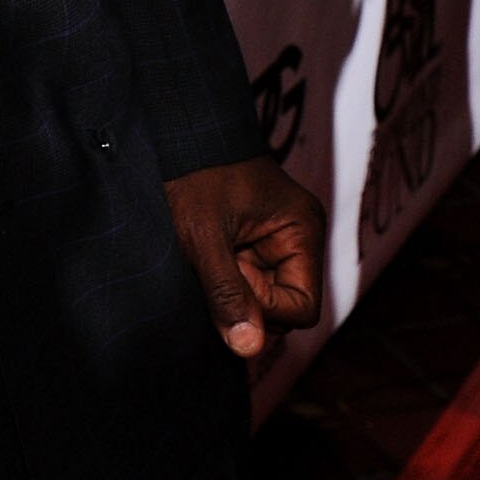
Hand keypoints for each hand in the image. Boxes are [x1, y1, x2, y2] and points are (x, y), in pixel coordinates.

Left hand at [166, 154, 325, 359]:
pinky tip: (206, 252)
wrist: (177, 130)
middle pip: (282, 305)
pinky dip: (224, 274)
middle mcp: (298, 237)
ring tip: (209, 252)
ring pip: (261, 294)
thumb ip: (226, 292)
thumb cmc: (193, 172)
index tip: (230, 276)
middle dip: (246, 296)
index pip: (302, 309)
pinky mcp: (253, 239)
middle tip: (214, 261)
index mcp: (302, 231)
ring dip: (232, 286)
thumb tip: (249, 349)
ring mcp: (276, 239)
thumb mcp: (204, 236)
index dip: (264, 308)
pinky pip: (246, 277)